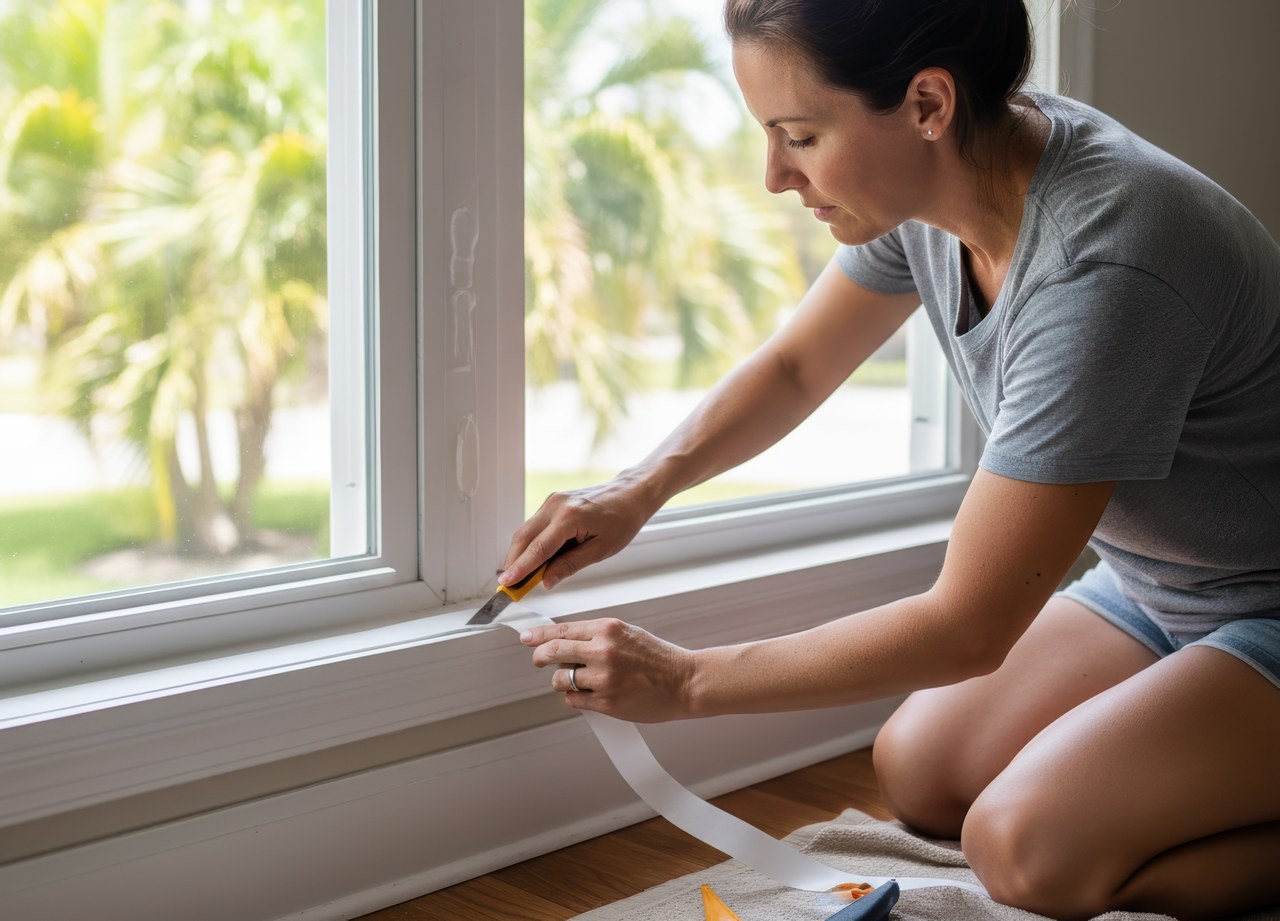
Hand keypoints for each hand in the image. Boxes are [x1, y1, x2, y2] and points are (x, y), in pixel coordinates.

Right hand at [499, 475, 659, 589]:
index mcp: (569, 517)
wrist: (630, 495)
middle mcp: (555, 505)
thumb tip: (546, 581)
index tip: (506, 584)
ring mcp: (552, 501)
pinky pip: (535, 525)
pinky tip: (536, 560)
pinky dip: (531, 543)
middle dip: (513, 563)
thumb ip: (570, 566)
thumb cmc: (622, 520)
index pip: (537, 549)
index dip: (520, 568)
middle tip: (509, 585)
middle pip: (523, 538)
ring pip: (525, 531)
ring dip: (520, 554)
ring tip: (522, 577)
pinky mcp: (553, 502)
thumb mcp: (600, 550)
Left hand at [520, 618, 696, 722]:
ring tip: (578, 680)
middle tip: (538, 661)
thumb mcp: (627, 633)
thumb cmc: (658, 658)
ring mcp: (603, 678)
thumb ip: (596, 636)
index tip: (527, 638)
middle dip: (539, 657)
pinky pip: (573, 700)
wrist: (684, 681)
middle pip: (553, 652)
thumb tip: (564, 641)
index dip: (539, 635)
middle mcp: (603, 651)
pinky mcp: (606, 702)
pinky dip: (574, 697)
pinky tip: (588, 693)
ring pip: (559, 679)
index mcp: (607, 629)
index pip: (562, 630)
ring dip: (561, 681)